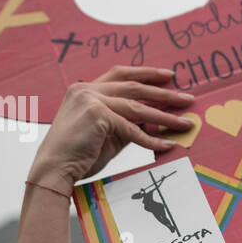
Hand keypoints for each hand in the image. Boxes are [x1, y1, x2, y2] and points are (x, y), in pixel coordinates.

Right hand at [26, 66, 193, 191]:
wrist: (54, 169)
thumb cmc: (78, 155)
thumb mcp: (105, 133)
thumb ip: (125, 122)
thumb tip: (153, 122)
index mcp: (85, 89)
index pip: (120, 74)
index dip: (146, 73)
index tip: (168, 75)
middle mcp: (86, 89)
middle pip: (133, 86)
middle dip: (163, 92)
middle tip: (187, 97)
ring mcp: (91, 100)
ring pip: (137, 107)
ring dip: (165, 116)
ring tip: (186, 122)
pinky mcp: (97, 116)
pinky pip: (132, 129)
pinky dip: (151, 139)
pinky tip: (167, 145)